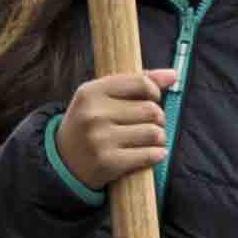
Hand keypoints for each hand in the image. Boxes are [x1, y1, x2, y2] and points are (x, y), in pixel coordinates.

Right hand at [54, 66, 174, 194]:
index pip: (141, 83)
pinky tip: (151, 153)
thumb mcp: (102, 97)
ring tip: (150, 140)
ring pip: (154, 132)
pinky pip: (150, 155)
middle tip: (149, 123)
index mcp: (91, 92)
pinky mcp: (108, 163)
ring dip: (159, 137)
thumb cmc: (90, 123)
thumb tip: (173, 75)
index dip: (154, 91)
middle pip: (151, 109)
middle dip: (157, 118)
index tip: (151, 99)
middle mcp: (93, 114)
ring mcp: (100, 139)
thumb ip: (137, 81)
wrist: (64, 161)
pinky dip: (157, 154)